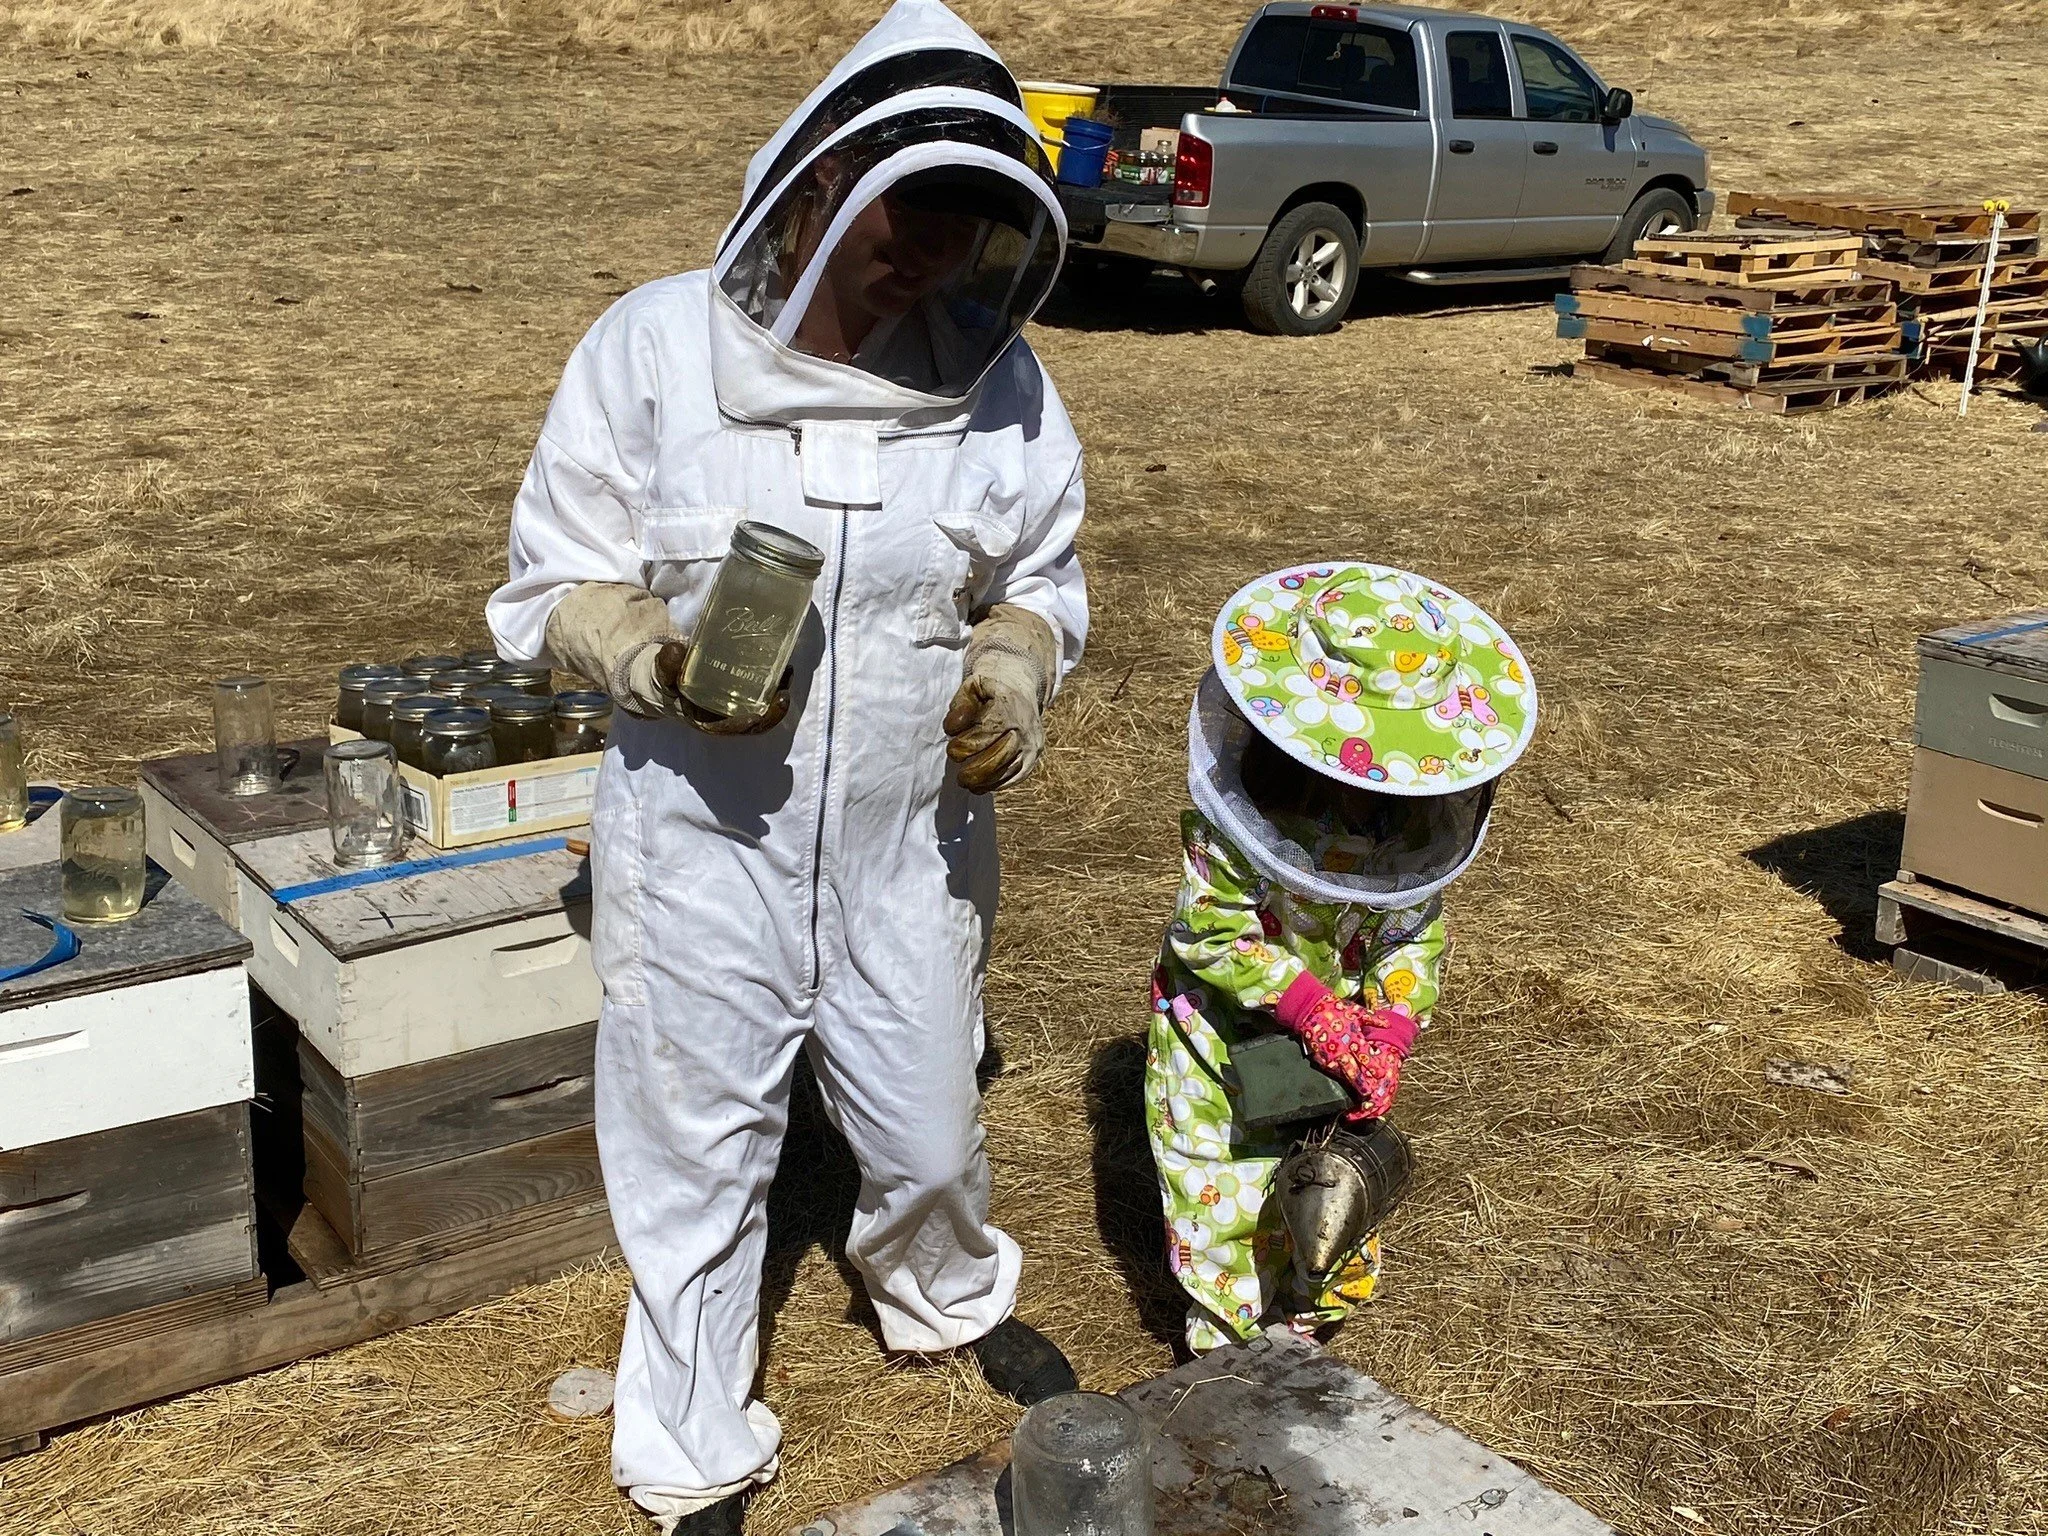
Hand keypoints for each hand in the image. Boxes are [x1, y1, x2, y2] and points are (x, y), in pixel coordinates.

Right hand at [648, 641, 788, 735]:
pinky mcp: (742, 693)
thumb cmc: (667, 681)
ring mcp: (735, 706)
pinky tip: (783, 667)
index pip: (726, 729)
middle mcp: (723, 717)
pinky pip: (762, 694)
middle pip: (752, 723)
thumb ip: (666, 666)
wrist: (669, 678)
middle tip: (783, 695)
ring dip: (777, 696)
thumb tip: (675, 650)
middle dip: (771, 713)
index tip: (755, 718)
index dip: (741, 726)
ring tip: (787, 675)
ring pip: (761, 708)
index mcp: (703, 719)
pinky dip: (774, 684)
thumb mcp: (662, 675)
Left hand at [944, 606, 1058, 792]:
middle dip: (974, 769)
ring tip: (965, 782)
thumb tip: (953, 728)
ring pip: (1008, 770)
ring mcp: (1030, 744)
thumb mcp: (973, 686)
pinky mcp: (1032, 758)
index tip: (952, 741)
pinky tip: (979, 786)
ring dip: (983, 781)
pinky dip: (995, 785)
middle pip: (999, 756)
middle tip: (958, 770)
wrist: (1020, 690)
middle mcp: (1023, 727)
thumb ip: (960, 704)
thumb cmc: (989, 691)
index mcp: (1008, 707)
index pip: (985, 732)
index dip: (965, 742)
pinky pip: (1015, 777)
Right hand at [1289, 995, 1414, 1122]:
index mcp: (1353, 1038)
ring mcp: (1329, 1055)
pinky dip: (1336, 1074)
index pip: (1366, 1057)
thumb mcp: (1357, 1012)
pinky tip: (1341, 1078)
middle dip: (1361, 1084)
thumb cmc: (1336, 1009)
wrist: (1310, 1009)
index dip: (1374, 1067)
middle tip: (1369, 1094)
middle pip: (1354, 1071)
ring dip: (1349, 1082)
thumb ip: (1373, 1019)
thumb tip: (1388, 1024)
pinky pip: (1329, 1069)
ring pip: (1341, 1073)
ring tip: (1356, 1091)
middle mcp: (1342, 1049)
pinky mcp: (1319, 1056)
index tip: (1382, 1075)